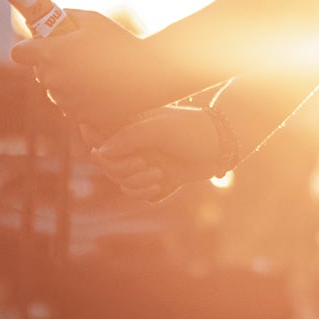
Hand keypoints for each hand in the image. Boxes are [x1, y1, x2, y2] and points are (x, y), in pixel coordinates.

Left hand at [11, 10, 171, 130]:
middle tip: (77, 55)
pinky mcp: (79, 116)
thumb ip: (65, 16)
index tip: (40, 45)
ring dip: (65, 82)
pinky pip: (69, 105)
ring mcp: (66, 100)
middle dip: (52, 63)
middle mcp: (54, 79)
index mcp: (52, 54)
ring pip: (54, 90)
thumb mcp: (92, 20)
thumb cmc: (120, 44)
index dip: (28, 48)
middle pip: (39, 71)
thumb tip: (50, 18)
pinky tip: (98, 86)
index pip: (19, 53)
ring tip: (92, 72)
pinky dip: (78, 97)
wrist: (148, 76)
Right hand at [89, 105, 225, 201]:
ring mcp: (142, 161)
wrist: (221, 145)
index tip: (111, 153)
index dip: (98, 148)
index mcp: (129, 125)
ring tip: (159, 175)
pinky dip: (143, 192)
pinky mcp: (153, 177)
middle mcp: (132, 144)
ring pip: (120, 181)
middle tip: (145, 164)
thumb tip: (98, 152)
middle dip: (123, 169)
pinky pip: (135, 191)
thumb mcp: (158, 128)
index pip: (96, 137)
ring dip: (136, 183)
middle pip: (107, 165)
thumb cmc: (190, 129)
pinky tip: (161, 185)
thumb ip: (127, 138)